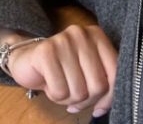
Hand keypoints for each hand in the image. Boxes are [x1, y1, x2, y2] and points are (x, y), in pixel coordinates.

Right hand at [0, 25, 116, 117]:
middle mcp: (81, 34)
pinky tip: (48, 84)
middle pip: (98, 85)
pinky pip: (60, 91)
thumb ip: (104, 84)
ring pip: (79, 91)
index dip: (109, 98)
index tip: (99, 107)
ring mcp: (63, 40)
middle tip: (73, 96)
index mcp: (97, 36)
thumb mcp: (88, 73)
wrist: (27, 59)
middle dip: (86, 100)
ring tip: (60, 86)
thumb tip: (103, 108)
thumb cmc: (62, 70)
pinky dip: (54, 95)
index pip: (115, 73)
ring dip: (68, 99)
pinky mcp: (45, 52)